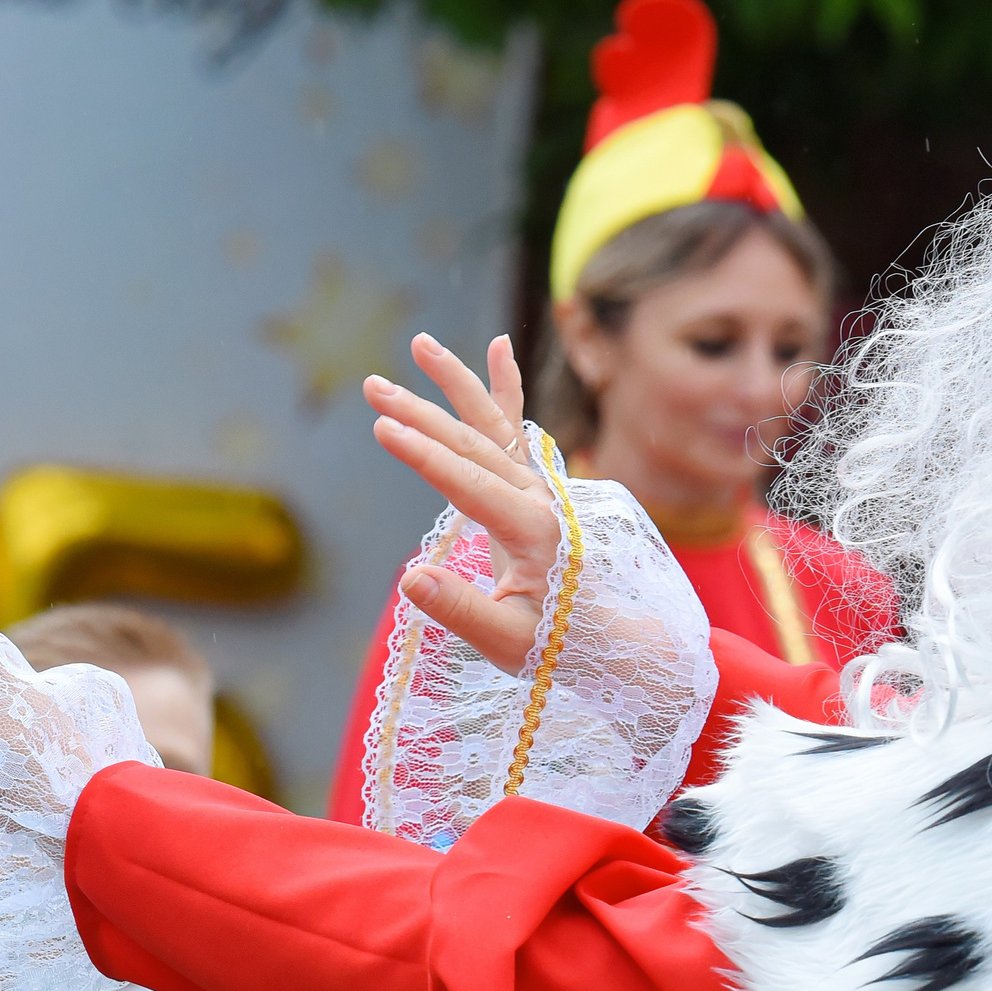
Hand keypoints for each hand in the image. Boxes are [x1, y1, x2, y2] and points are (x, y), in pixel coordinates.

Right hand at [362, 333, 562, 673]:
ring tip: (420, 344)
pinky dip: (507, 389)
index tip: (383, 429)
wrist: (619, 640)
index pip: (470, 484)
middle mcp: (541, 500)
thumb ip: (462, 611)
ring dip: (454, 386)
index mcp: (534, 534)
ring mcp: (541, 490)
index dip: (425, 456)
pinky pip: (520, 430)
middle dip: (421, 413)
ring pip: (493, 427)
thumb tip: (411, 577)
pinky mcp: (536, 490)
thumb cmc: (562, 647)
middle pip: (474, 445)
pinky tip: (499, 346)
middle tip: (372, 388)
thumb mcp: (510, 643)